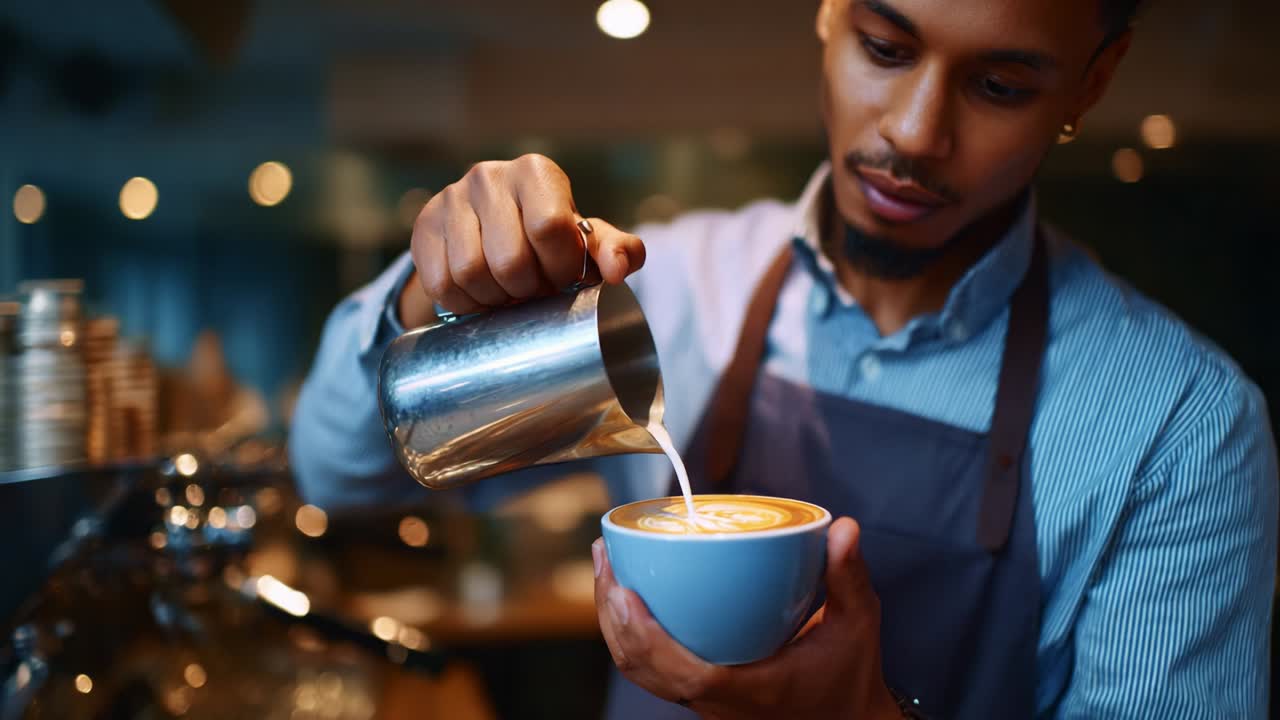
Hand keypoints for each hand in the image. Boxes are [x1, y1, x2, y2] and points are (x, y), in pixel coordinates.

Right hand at [398, 154, 646, 326]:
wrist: (489, 229)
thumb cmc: (549, 238)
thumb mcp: (586, 241)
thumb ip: (616, 251)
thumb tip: (618, 270)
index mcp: (537, 172)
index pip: (549, 228)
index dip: (559, 268)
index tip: (563, 278)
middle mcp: (490, 176)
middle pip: (509, 260)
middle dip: (526, 290)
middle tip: (533, 290)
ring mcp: (451, 198)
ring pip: (470, 273)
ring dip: (494, 299)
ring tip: (508, 293)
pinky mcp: (424, 225)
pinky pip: (440, 284)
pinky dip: (464, 303)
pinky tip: (480, 295)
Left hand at [591, 518, 902, 719]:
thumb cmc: (849, 675)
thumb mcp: (858, 624)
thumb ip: (848, 577)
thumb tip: (844, 528)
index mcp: (752, 688)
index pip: (688, 674)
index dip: (648, 638)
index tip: (626, 593)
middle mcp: (718, 701)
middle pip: (646, 670)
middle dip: (613, 616)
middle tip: (606, 558)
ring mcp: (705, 701)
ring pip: (642, 673)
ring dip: (614, 624)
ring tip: (607, 569)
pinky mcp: (700, 693)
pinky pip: (652, 670)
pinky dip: (632, 635)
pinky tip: (627, 596)